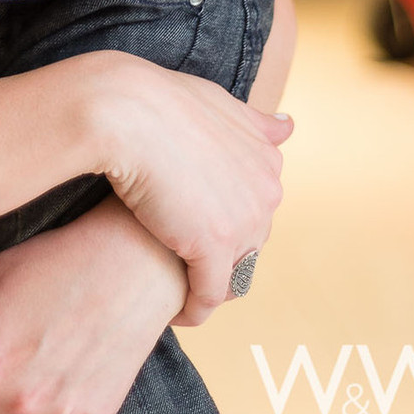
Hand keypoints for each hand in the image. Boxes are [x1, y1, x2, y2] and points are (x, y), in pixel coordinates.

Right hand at [87, 50, 290, 322]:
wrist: (124, 110)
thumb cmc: (159, 100)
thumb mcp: (217, 102)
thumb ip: (252, 123)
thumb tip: (288, 127)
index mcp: (267, 158)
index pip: (254, 208)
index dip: (224, 218)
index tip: (194, 223)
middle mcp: (266, 192)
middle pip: (248, 242)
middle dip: (220, 253)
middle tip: (180, 255)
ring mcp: (243, 222)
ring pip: (231, 273)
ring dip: (207, 283)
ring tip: (176, 284)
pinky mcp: (214, 248)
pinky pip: (208, 295)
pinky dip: (193, 310)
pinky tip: (175, 313)